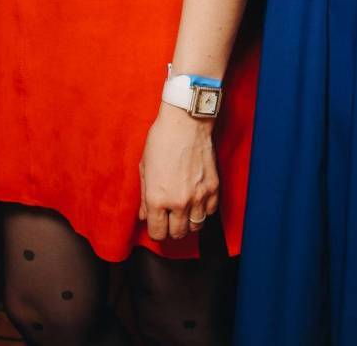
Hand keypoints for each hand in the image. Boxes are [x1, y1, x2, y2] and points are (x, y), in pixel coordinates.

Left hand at [138, 102, 218, 240]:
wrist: (185, 121)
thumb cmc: (162, 139)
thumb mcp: (144, 168)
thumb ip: (144, 196)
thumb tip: (145, 216)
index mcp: (157, 199)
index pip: (158, 233)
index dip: (156, 231)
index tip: (158, 225)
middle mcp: (178, 202)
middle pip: (177, 234)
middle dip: (172, 229)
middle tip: (170, 218)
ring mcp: (198, 196)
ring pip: (196, 227)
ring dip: (189, 222)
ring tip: (184, 211)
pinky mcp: (213, 187)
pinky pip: (210, 212)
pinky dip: (204, 210)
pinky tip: (198, 200)